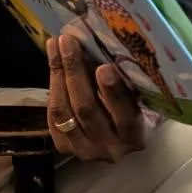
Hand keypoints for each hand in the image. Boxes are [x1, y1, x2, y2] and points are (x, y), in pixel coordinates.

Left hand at [47, 30, 147, 162]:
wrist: (117, 143)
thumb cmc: (133, 114)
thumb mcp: (138, 103)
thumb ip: (126, 86)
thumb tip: (103, 48)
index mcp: (133, 137)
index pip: (125, 116)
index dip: (113, 93)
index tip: (104, 68)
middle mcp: (109, 148)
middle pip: (87, 109)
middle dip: (75, 72)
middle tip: (69, 42)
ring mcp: (84, 150)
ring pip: (64, 111)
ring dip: (58, 74)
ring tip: (55, 45)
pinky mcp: (65, 147)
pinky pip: (53, 115)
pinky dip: (53, 87)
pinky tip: (54, 64)